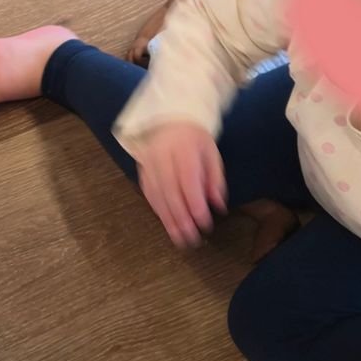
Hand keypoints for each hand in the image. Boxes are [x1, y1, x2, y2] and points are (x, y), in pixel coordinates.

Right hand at [133, 122, 225, 247]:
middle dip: (181, 219)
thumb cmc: (195, 139)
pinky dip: (159, 212)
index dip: (195, 205)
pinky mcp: (142, 171)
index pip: (188, 181)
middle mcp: (162, 157)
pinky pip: (149, 195)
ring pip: (157, 197)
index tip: (205, 224)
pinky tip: (167, 224)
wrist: (169, 121)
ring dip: (169, 221)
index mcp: (183, 149)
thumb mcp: (211, 154)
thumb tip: (218, 207)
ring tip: (179, 239)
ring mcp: (148, 164)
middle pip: (170, 192)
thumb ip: (215, 180)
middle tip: (192, 239)